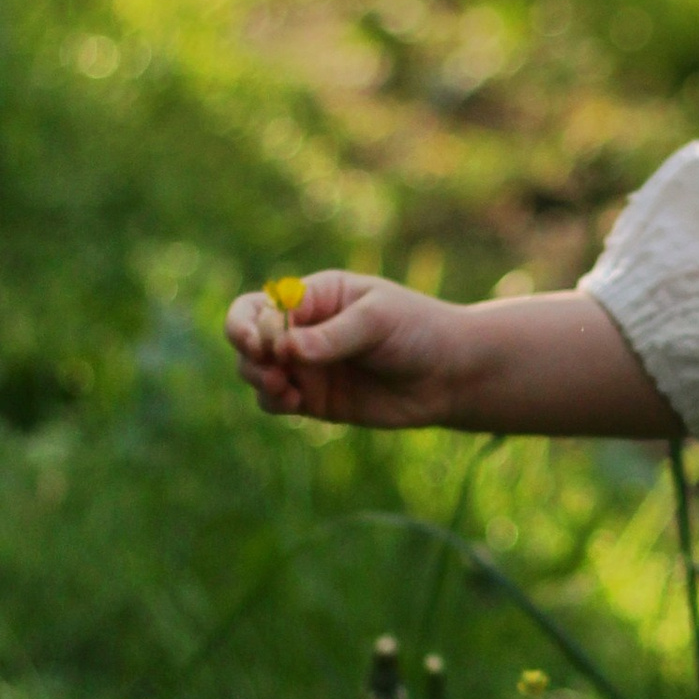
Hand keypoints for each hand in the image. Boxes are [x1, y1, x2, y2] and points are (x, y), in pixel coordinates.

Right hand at [225, 272, 472, 426]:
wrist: (450, 374)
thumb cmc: (417, 330)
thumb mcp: (378, 320)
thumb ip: (333, 335)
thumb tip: (285, 349)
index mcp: (314, 296)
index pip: (259, 306)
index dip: (247, 324)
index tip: (258, 343)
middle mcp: (303, 329)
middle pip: (247, 339)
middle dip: (250, 355)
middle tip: (274, 370)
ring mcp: (306, 365)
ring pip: (255, 372)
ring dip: (259, 379)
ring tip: (286, 388)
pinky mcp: (315, 399)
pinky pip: (275, 401)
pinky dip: (273, 401)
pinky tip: (294, 402)